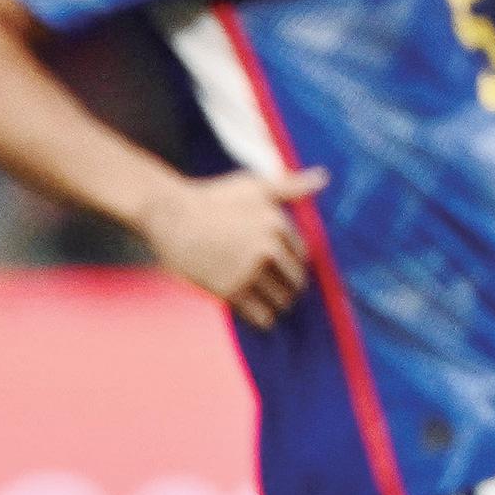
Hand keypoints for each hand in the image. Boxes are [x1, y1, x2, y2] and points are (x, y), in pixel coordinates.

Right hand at [139, 167, 322, 330]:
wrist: (169, 215)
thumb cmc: (212, 198)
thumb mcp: (255, 185)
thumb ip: (291, 186)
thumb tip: (325, 177)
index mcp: (278, 224)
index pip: (302, 255)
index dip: (295, 263)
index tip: (288, 269)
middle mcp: (268, 248)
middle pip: (295, 280)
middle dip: (292, 287)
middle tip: (287, 292)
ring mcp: (249, 271)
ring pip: (281, 300)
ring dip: (279, 304)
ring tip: (275, 304)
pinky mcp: (230, 290)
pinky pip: (260, 314)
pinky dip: (264, 318)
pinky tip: (262, 317)